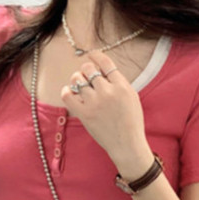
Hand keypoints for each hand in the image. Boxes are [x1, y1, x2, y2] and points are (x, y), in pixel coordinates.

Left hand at [60, 51, 151, 170]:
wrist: (127, 144)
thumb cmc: (131, 121)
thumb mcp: (132, 97)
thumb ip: (119, 82)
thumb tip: (101, 68)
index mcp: (122, 86)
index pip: (106, 62)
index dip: (95, 55)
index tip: (90, 55)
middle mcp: (108, 92)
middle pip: (89, 68)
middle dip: (86, 69)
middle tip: (86, 76)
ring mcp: (95, 103)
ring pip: (77, 79)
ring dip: (77, 80)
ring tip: (80, 85)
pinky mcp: (84, 114)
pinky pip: (67, 95)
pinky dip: (67, 91)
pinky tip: (70, 92)